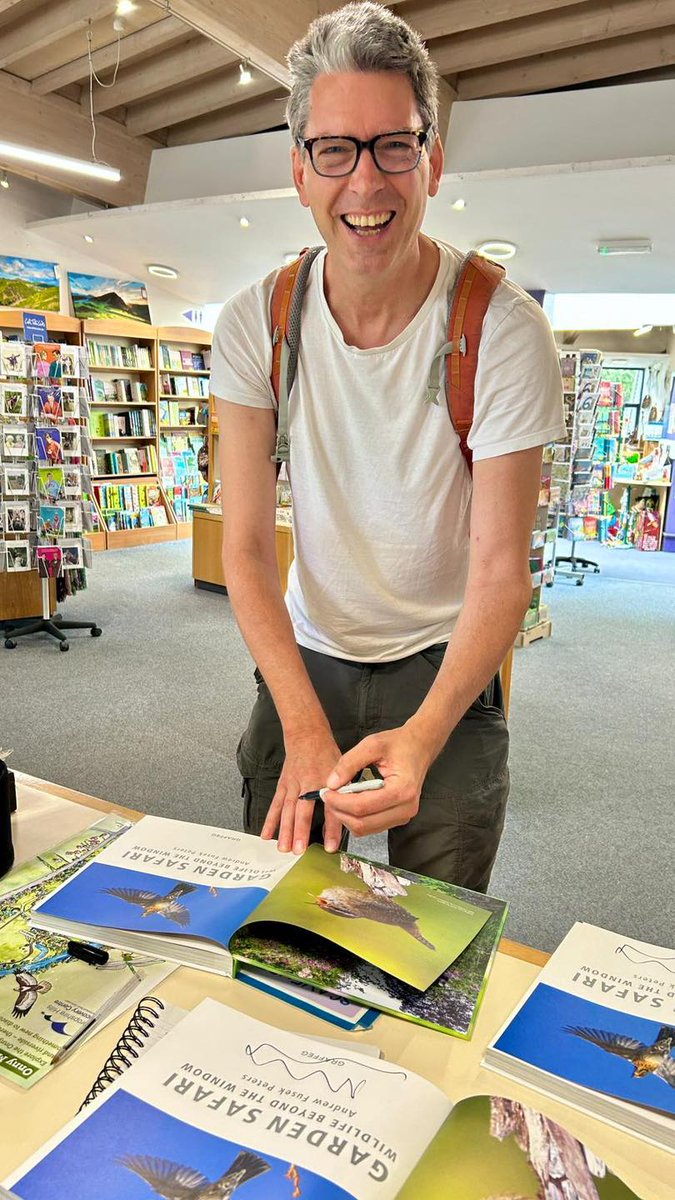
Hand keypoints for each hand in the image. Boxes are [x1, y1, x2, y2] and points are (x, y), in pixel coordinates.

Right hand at [261, 727, 342, 854]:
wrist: (307, 735)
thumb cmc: (327, 754)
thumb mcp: (343, 770)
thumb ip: (346, 791)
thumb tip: (352, 816)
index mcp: (326, 781)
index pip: (331, 808)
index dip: (331, 828)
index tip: (331, 847)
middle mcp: (308, 783)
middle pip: (303, 810)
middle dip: (300, 831)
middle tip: (299, 851)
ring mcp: (293, 785)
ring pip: (287, 809)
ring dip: (284, 830)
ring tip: (284, 849)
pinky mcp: (283, 785)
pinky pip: (275, 804)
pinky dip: (270, 820)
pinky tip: (266, 835)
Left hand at [321, 725, 431, 837]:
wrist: (419, 747)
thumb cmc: (399, 744)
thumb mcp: (372, 744)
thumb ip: (349, 763)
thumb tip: (331, 784)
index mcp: (402, 790)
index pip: (362, 807)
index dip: (339, 802)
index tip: (325, 791)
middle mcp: (406, 808)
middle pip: (362, 823)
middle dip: (340, 812)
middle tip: (328, 796)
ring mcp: (404, 816)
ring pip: (365, 829)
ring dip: (346, 817)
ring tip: (338, 797)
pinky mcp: (399, 818)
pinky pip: (371, 826)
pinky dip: (356, 817)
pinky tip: (351, 801)